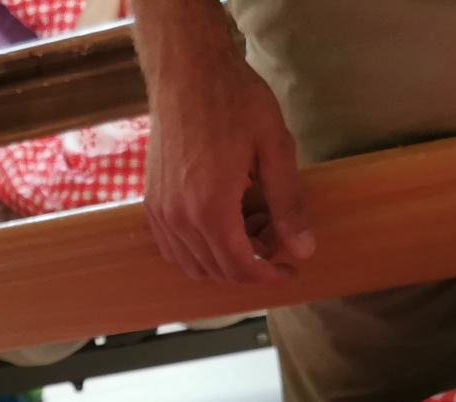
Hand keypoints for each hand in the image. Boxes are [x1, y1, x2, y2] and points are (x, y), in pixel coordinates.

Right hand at [135, 0, 313, 283]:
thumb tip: (303, 250)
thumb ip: (288, 204)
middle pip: (217, 271)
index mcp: (211, 208)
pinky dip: (199, 252)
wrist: (187, 71)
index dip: (268, 276)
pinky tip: (222, 229)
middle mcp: (179, 218)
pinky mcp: (151, 203)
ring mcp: (161, 213)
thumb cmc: (233, 100)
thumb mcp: (275, 148)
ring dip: (225, 261)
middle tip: (276, 239)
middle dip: (251, 266)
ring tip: (252, 231)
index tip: (289, 271)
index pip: (240, 267)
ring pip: (193, 265)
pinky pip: (173, 248)